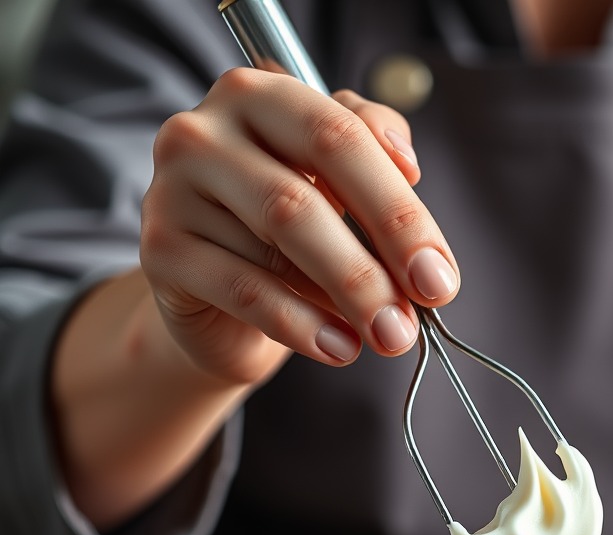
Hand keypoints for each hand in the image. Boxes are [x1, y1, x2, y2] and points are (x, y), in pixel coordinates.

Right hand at [140, 68, 458, 385]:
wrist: (223, 295)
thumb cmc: (292, 231)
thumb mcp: (340, 186)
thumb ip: (377, 159)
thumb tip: (408, 167)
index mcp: (261, 94)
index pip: (341, 138)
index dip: (399, 213)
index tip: (438, 278)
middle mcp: (204, 131)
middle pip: (302, 198)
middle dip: (370, 270)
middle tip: (410, 324)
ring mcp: (173, 189)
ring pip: (275, 248)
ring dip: (343, 301)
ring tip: (384, 337)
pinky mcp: (161, 250)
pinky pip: (243, 290)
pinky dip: (301, 325)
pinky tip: (340, 348)